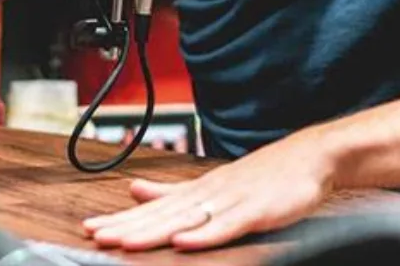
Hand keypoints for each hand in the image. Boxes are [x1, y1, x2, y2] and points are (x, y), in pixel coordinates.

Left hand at [81, 135, 333, 251]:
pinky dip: (205, 234)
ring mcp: (231, 201)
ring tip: (124, 241)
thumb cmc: (262, 175)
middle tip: (95, 235)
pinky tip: (183, 242)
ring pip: (186, 220)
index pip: (152, 208)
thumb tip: (135, 189)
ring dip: (154, 231)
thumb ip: (173, 190)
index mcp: (197, 190)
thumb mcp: (212, 182)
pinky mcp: (256, 212)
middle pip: (162, 214)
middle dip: (127, 226)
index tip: (90, 228)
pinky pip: (227, 226)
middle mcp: (208, 193)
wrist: (309, 157)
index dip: (122, 218)